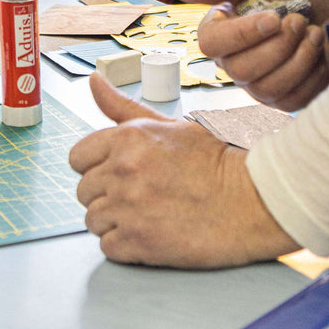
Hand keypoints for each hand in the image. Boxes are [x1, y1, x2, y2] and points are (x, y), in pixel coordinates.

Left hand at [68, 74, 297, 267]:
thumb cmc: (214, 162)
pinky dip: (123, 245)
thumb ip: (123, 107)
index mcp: (126, 139)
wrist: (251, 200)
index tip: (115, 172)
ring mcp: (129, 209)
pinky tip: (148, 233)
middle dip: (105, 194)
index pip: (76, 158)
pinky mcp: (139, 243)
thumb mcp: (168, 125)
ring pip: (93, 220)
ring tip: (144, 215)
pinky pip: (107, 247)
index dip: (95, 166)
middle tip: (138, 195)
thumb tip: (94, 81)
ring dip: (113, 221)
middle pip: (84, 191)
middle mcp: (122, 172)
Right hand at [174, 0, 328, 110]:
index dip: (242, 35)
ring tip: (313, 32)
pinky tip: (319, 51)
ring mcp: (260, 83)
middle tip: (300, 20)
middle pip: (239, 70)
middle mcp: (235, 59)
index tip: (273, 17)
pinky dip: (312, 74)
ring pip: (266, 88)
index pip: (210, 44)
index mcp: (223, 27)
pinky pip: (292, 99)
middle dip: (278, 45)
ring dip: (297, 59)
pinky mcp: (287, 99)